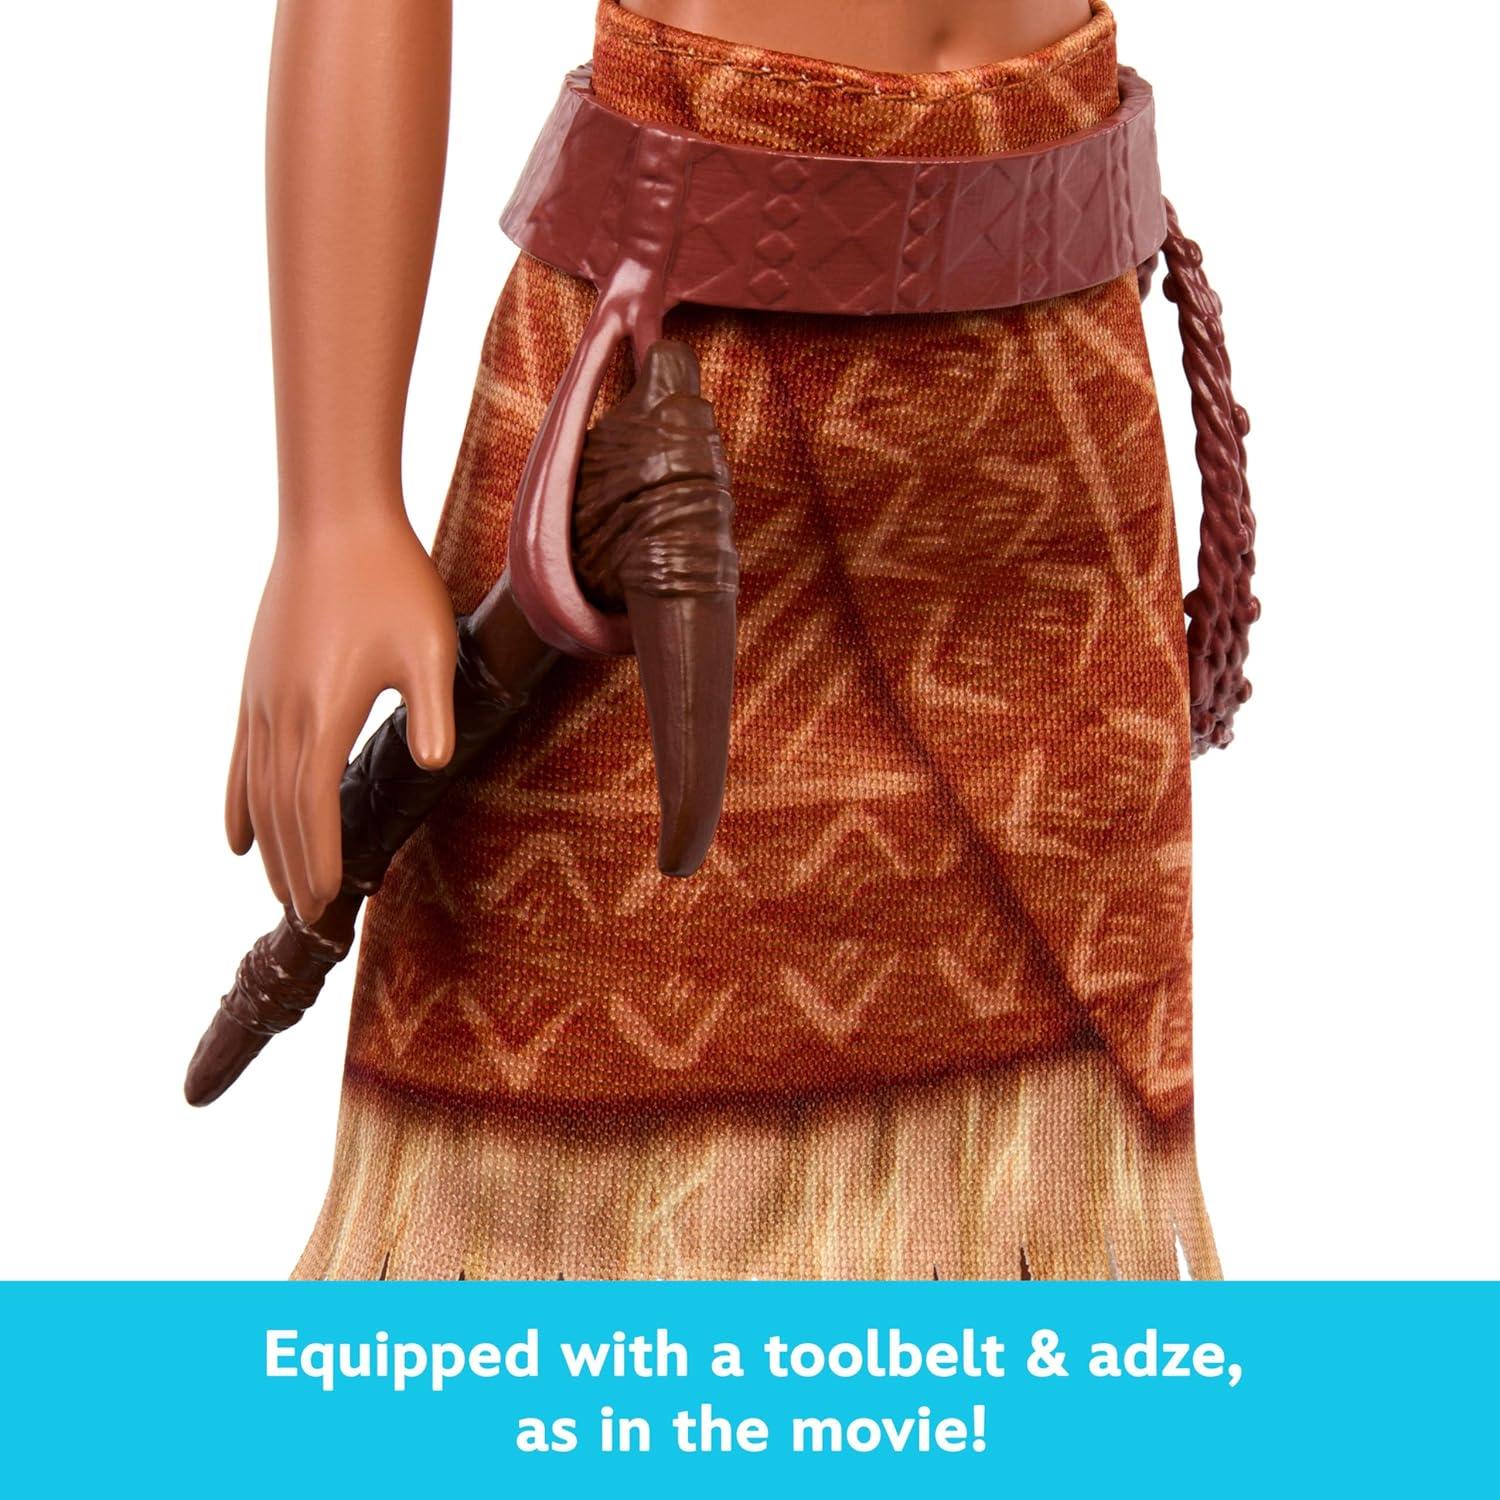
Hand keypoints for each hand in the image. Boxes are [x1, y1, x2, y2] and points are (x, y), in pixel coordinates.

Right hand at [225, 508, 456, 924]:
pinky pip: (240, 759)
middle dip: (294, 869)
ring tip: (280, 894)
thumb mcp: (430, 645)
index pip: (316, 808)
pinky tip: (236, 840)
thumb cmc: (392, 581)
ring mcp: (261, 700)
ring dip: (269, 847)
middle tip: (310, 918)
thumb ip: (431, 710)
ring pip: (258, 792)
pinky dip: (237, 804)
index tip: (326, 904)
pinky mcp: (255, 683)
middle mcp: (282, 714)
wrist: (334, 521)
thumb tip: (432, 767)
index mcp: (325, 712)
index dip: (319, 860)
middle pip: (282, 812)